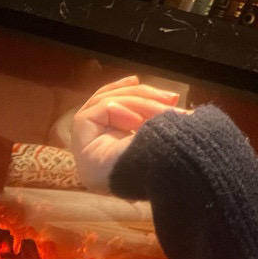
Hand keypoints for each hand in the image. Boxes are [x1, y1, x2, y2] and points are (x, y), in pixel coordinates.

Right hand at [71, 75, 190, 191]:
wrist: (172, 179)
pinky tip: (137, 122)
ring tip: (162, 111)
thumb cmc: (176, 158)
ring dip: (136, 101)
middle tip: (168, 97)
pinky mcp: (80, 147)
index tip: (137, 79)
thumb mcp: (168, 130)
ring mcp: (87, 152)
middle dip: (137, 94)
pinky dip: (119, 110)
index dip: (121, 92)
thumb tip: (169, 98)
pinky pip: (94, 113)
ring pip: (102, 104)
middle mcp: (99, 154)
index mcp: (118, 153)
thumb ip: (160, 116)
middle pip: (104, 104)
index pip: (107, 112)